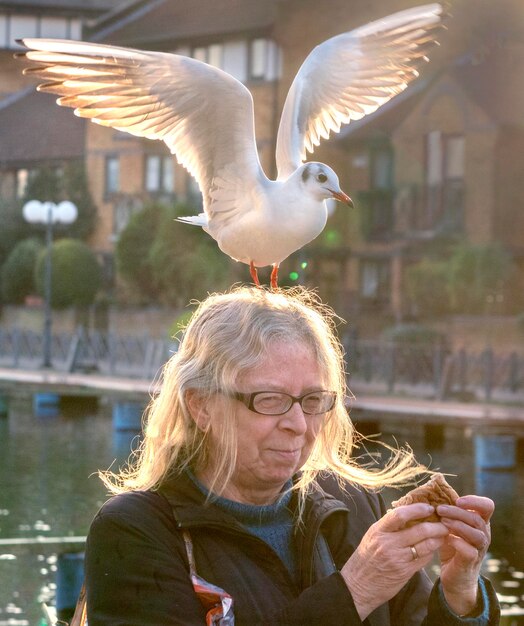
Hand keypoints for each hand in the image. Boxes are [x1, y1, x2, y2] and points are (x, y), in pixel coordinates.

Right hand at [341, 503, 448, 619]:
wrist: (358, 585)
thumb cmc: (365, 558)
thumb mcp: (372, 536)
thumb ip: (388, 526)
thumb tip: (408, 513)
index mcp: (378, 531)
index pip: (400, 514)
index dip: (417, 509)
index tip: (428, 507)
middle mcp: (388, 543)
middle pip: (419, 530)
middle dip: (436, 525)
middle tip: (444, 522)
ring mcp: (397, 559)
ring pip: (425, 545)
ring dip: (438, 538)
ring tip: (443, 534)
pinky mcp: (405, 572)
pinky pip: (424, 559)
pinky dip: (431, 551)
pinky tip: (433, 548)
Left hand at [436, 495, 493, 615]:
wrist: (455, 577)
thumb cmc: (452, 546)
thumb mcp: (450, 526)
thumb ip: (448, 513)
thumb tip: (431, 494)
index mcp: (480, 523)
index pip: (487, 506)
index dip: (475, 501)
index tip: (457, 500)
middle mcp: (483, 535)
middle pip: (477, 519)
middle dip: (458, 512)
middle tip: (440, 509)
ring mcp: (479, 550)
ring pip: (477, 535)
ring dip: (458, 525)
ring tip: (442, 522)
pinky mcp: (470, 562)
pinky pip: (470, 551)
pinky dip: (458, 543)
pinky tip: (447, 539)